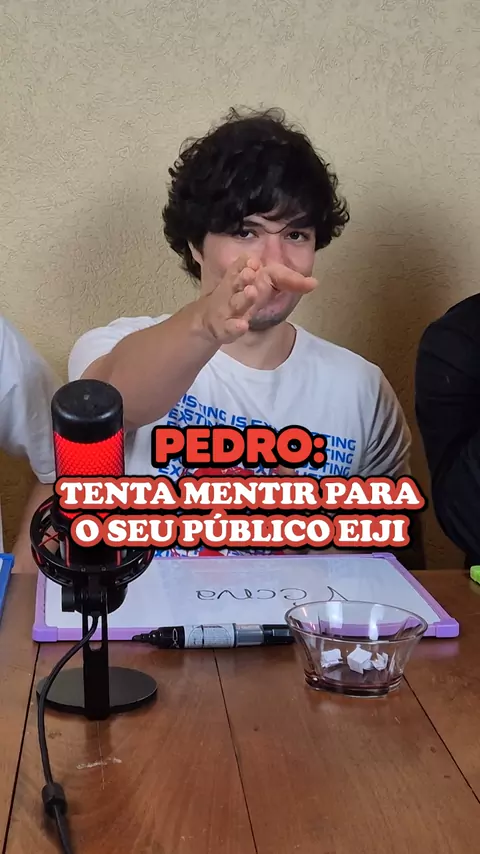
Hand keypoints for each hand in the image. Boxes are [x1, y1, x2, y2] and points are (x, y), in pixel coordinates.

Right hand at [199, 256, 316, 344]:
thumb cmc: (246, 297)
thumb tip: (314, 283)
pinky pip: (229, 327)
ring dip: (243, 299)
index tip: (253, 262)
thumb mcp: (269, 284)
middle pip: (238, 283)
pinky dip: (235, 327)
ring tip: (252, 293)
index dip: (243, 264)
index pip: (241, 267)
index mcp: (243, 278)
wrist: (213, 319)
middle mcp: (234, 291)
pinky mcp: (225, 328)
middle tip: (251, 273)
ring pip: (236, 304)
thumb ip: (290, 282)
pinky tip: (242, 326)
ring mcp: (229, 310)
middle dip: (244, 278)